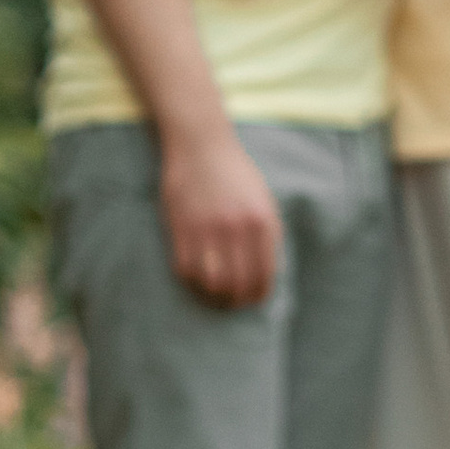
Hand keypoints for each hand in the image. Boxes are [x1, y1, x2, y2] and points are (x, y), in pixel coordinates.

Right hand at [160, 123, 283, 307]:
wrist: (201, 144)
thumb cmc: (235, 173)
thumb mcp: (263, 200)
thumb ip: (267, 234)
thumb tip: (266, 273)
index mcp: (262, 222)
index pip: (264, 275)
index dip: (258, 295)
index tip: (253, 301)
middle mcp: (237, 228)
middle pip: (238, 284)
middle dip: (237, 301)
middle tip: (233, 304)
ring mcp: (208, 229)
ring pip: (212, 282)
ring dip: (213, 296)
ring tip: (214, 297)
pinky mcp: (182, 227)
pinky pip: (186, 269)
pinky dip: (192, 281)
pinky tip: (196, 279)